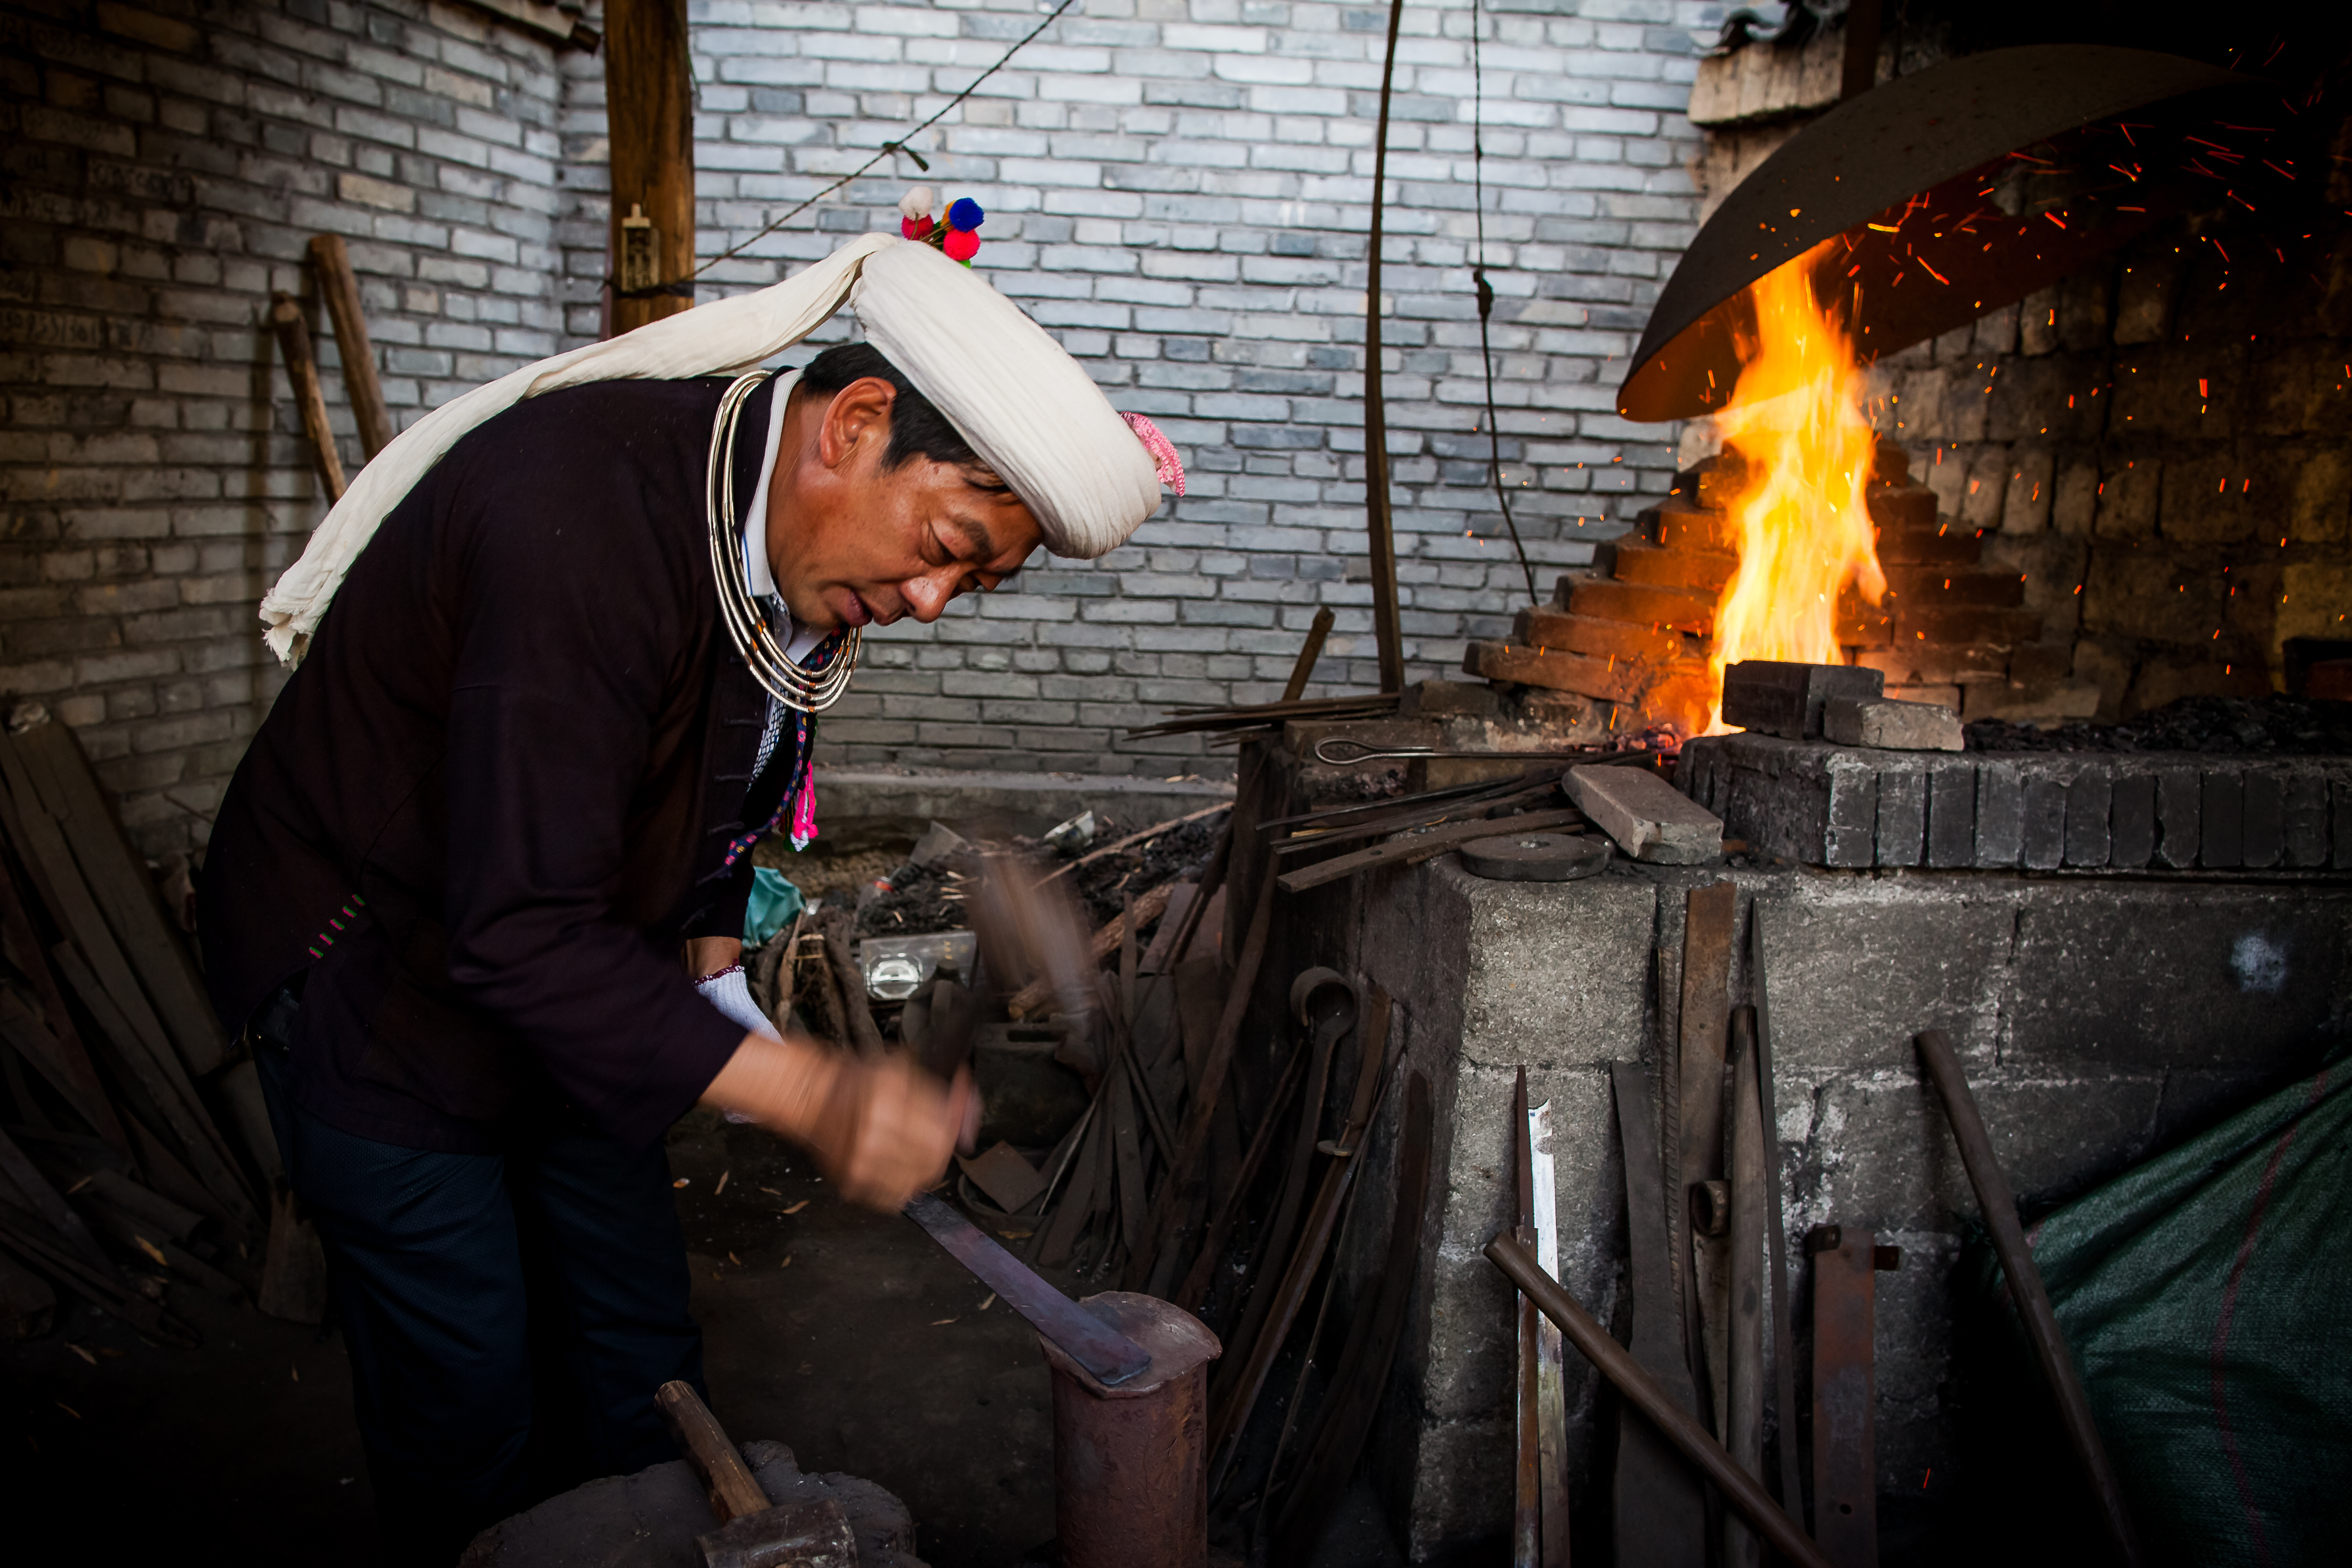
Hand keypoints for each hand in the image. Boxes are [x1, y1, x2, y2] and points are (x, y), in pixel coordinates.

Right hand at [700, 1034, 976, 1211]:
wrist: (812, 1097)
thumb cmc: (856, 1081)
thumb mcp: (899, 1069)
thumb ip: (936, 1090)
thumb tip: (970, 1106)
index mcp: (889, 1098)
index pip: (943, 1128)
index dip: (957, 1127)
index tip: (959, 1124)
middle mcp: (874, 1131)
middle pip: (934, 1159)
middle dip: (942, 1150)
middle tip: (935, 1141)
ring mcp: (860, 1160)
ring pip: (916, 1183)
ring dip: (922, 1170)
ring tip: (913, 1154)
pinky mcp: (850, 1180)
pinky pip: (891, 1198)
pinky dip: (901, 1188)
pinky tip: (896, 1169)